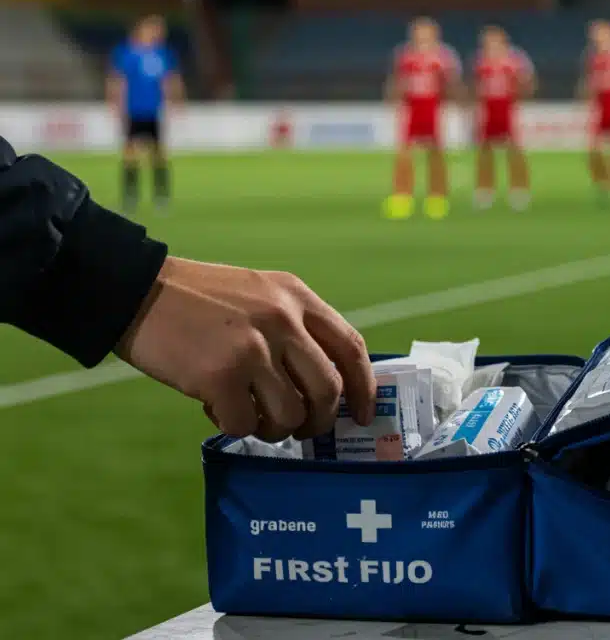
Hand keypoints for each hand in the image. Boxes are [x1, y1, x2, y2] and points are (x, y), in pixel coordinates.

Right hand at [115, 257, 375, 441]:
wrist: (134, 290)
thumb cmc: (199, 299)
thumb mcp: (260, 293)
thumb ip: (295, 326)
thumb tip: (326, 384)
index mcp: (297, 297)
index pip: (350, 348)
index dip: (364, 388)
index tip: (364, 415)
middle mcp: (282, 321)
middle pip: (328, 390)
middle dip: (321, 420)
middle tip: (304, 429)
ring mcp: (252, 349)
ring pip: (290, 414)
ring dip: (276, 429)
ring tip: (254, 418)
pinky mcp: (219, 376)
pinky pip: (245, 424)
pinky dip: (237, 427)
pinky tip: (218, 411)